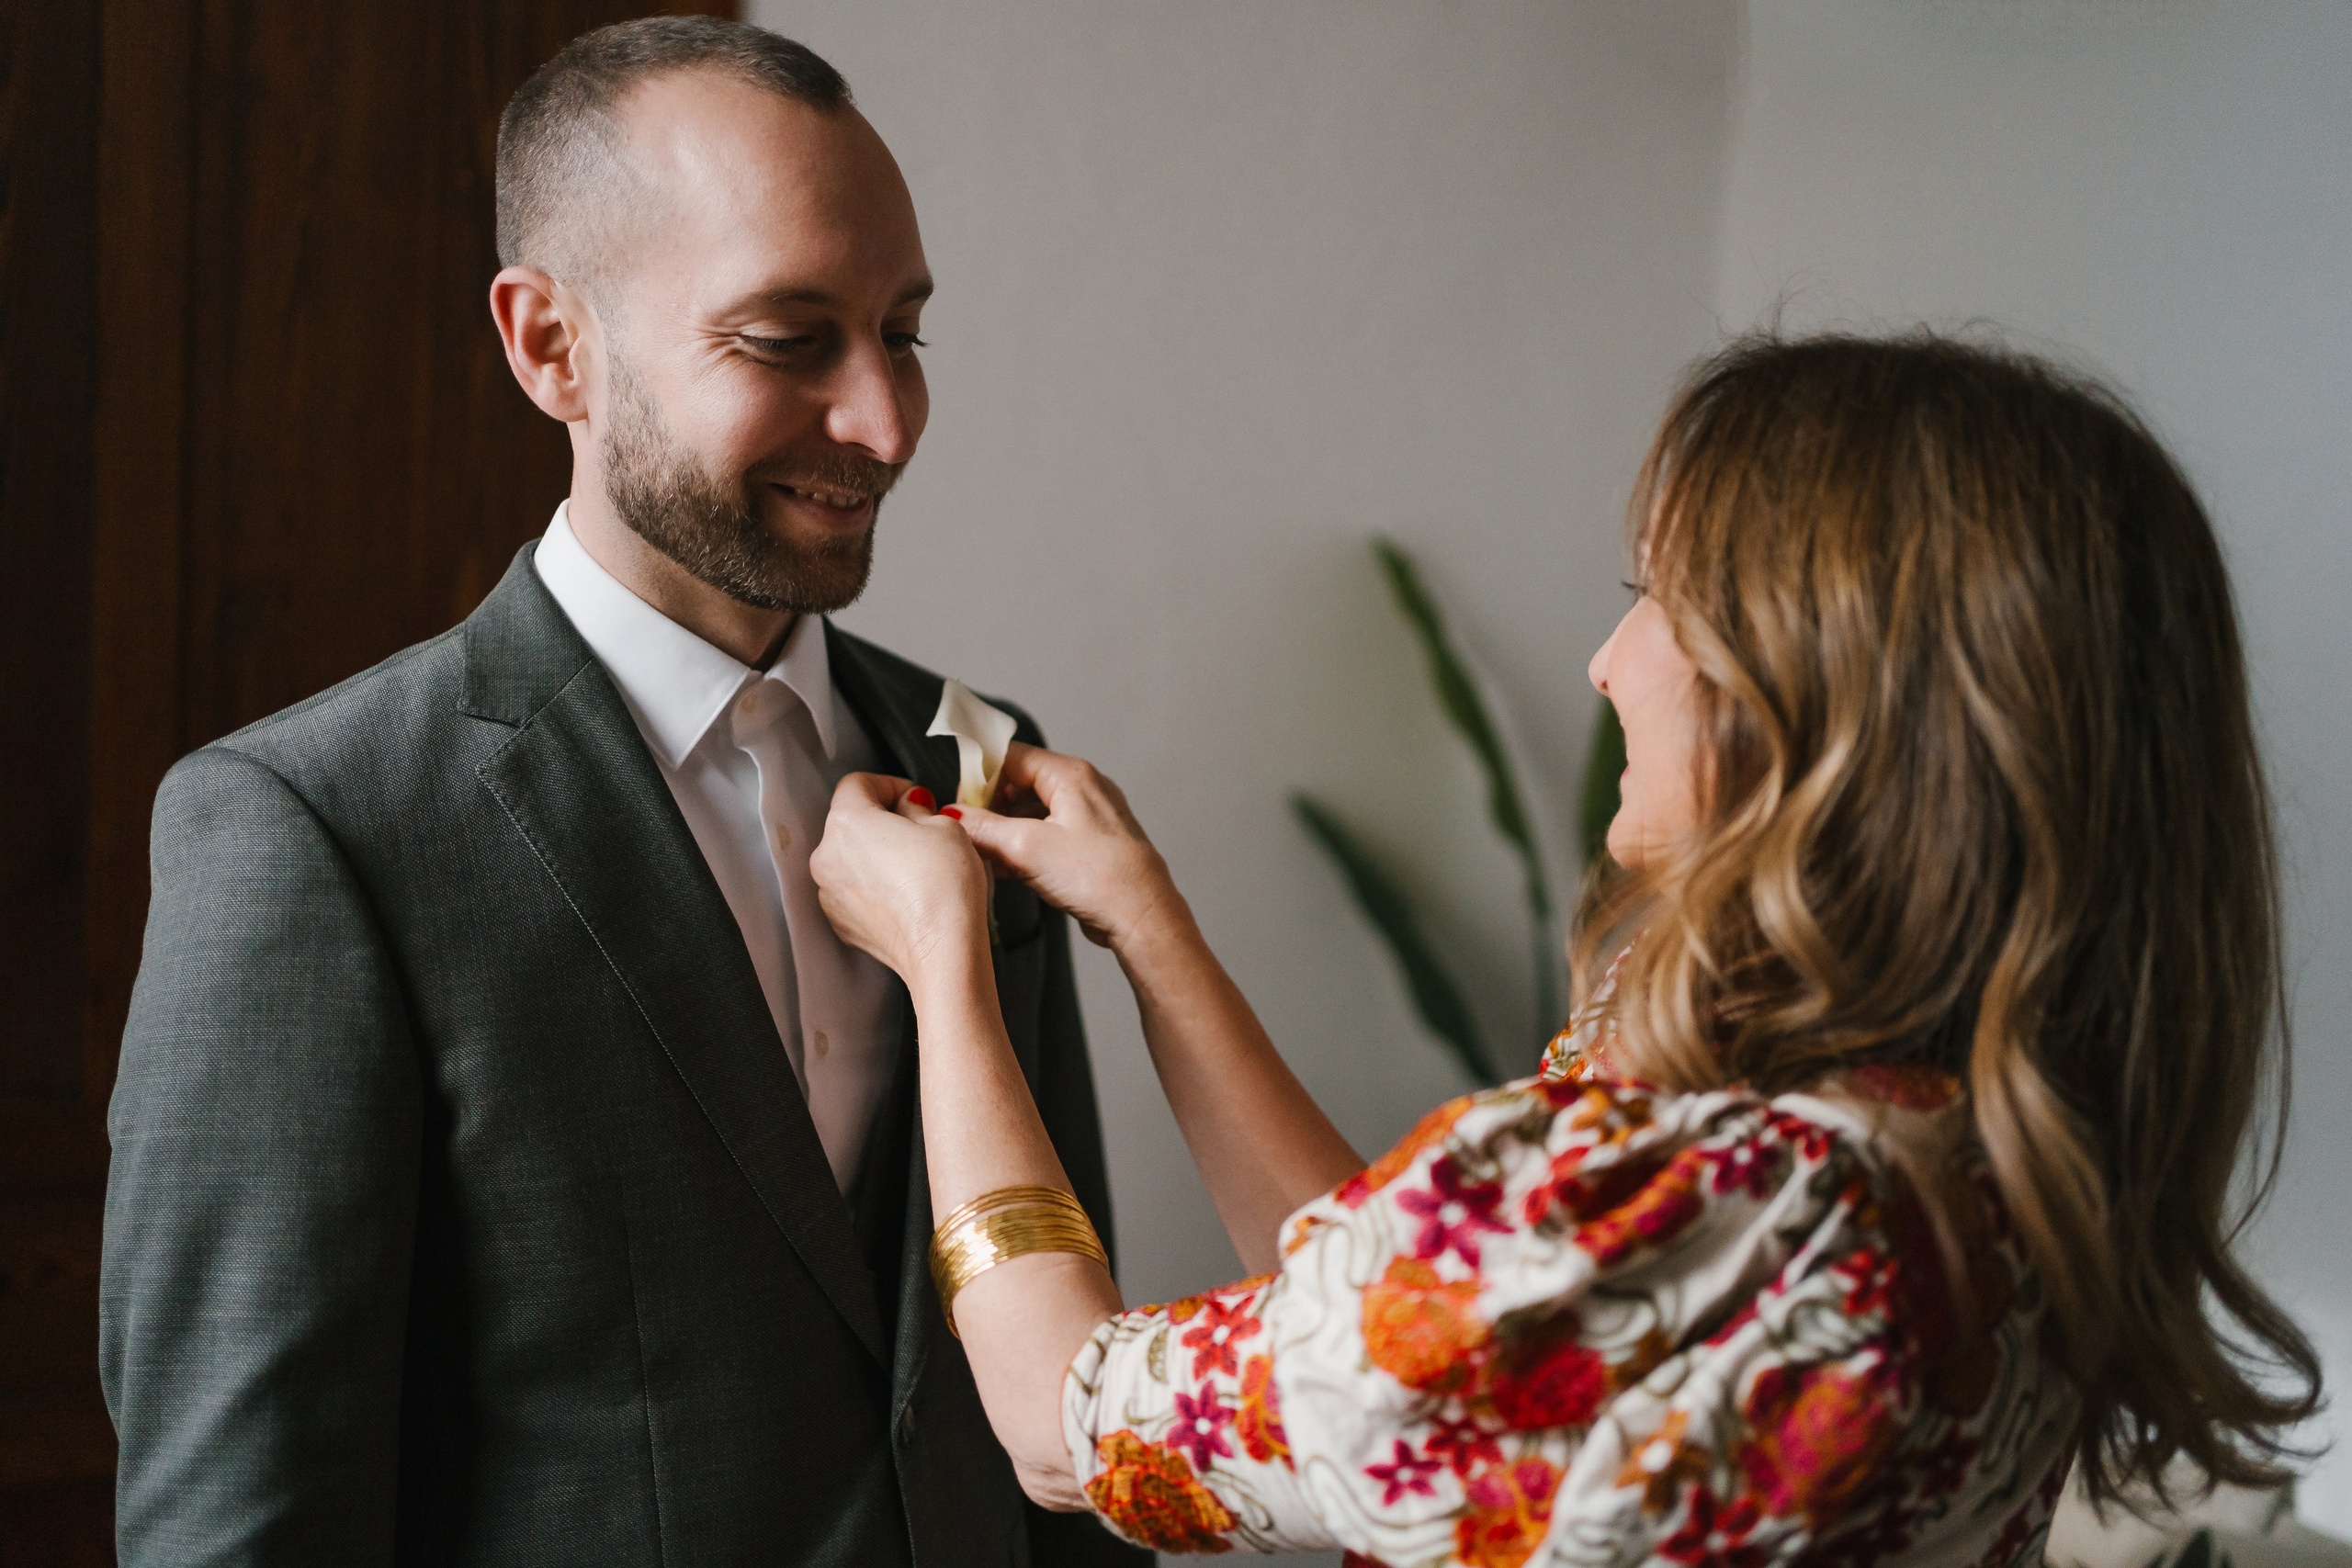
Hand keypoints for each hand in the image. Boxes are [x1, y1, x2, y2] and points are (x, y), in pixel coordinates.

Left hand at [809, 774, 990, 982]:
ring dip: (875, 854)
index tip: (911, 796)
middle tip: (918, 830)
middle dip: (881, 820)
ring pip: (849, 858)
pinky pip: (852, 890)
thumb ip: (918, 808)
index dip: (888, 783)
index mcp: (848, 822)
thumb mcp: (945, 826)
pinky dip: (873, 886)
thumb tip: (909, 806)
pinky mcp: (840, 922)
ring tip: (913, 866)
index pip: (856, 783)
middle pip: (849, 822)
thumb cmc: (944, 887)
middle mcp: (827, 856)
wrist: (942, 950)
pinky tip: (904, 893)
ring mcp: (829, 893)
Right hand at [950, 744, 1183, 951]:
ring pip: (1034, 812)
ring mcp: (1090, 816)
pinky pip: (1049, 834)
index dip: (980, 776)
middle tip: (969, 831)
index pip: (1012, 756)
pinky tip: (1007, 870)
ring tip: (985, 855)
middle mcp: (1084, 788)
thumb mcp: (1026, 848)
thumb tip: (953, 816)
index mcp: (1070, 775)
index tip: (959, 801)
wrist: (1142, 916)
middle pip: (1022, 783)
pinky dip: (1026, 846)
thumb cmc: (1098, 876)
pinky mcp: (1092, 844)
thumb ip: (983, 828)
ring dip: (1006, 830)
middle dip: (991, 807)